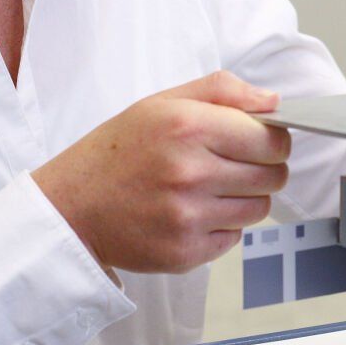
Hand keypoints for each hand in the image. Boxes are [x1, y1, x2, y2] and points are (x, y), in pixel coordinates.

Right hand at [32, 71, 290, 274]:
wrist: (71, 207)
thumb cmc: (118, 151)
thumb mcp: (163, 102)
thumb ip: (223, 91)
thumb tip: (275, 102)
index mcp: (188, 127)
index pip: (272, 140)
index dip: (274, 139)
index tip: (260, 141)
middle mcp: (190, 173)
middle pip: (273, 176)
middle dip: (263, 168)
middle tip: (234, 165)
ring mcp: (188, 217)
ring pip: (258, 209)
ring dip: (245, 198)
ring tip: (210, 188)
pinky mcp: (184, 253)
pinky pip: (234, 238)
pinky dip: (222, 226)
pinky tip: (192, 212)